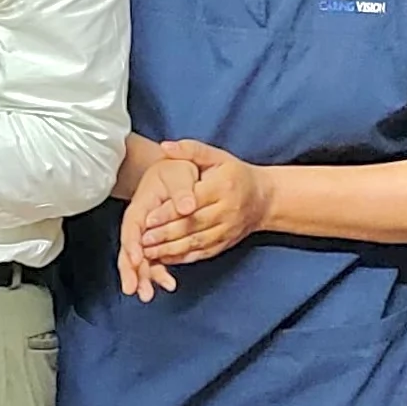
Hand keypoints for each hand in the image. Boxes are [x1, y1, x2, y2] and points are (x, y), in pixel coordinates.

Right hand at [114, 151, 197, 299]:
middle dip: (131, 271)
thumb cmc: (175, 171)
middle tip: (135, 290)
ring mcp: (146, 234)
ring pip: (139, 260)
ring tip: (147, 295)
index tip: (137, 260)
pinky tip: (168, 285)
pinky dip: (157, 273)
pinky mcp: (155, 241)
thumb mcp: (179, 173)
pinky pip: (152, 260)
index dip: (132, 245)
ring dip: (142, 278)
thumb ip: (182, 190)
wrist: (173, 170)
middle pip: (129, 250)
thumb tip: (187, 207)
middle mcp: (139, 224)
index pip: (132, 228)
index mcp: (141, 207)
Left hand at [137, 138, 272, 268]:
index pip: (192, 202)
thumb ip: (190, 150)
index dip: (169, 212)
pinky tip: (163, 259)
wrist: (264, 198)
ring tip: (147, 251)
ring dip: (170, 250)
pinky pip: (202, 253)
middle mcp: (228, 211)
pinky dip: (182, 258)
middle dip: (165, 234)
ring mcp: (228, 230)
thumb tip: (165, 146)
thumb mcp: (216, 156)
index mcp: (223, 187)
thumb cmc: (235, 174)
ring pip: (196, 243)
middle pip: (193, 225)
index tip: (147, 219)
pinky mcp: (226, 243)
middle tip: (141, 239)